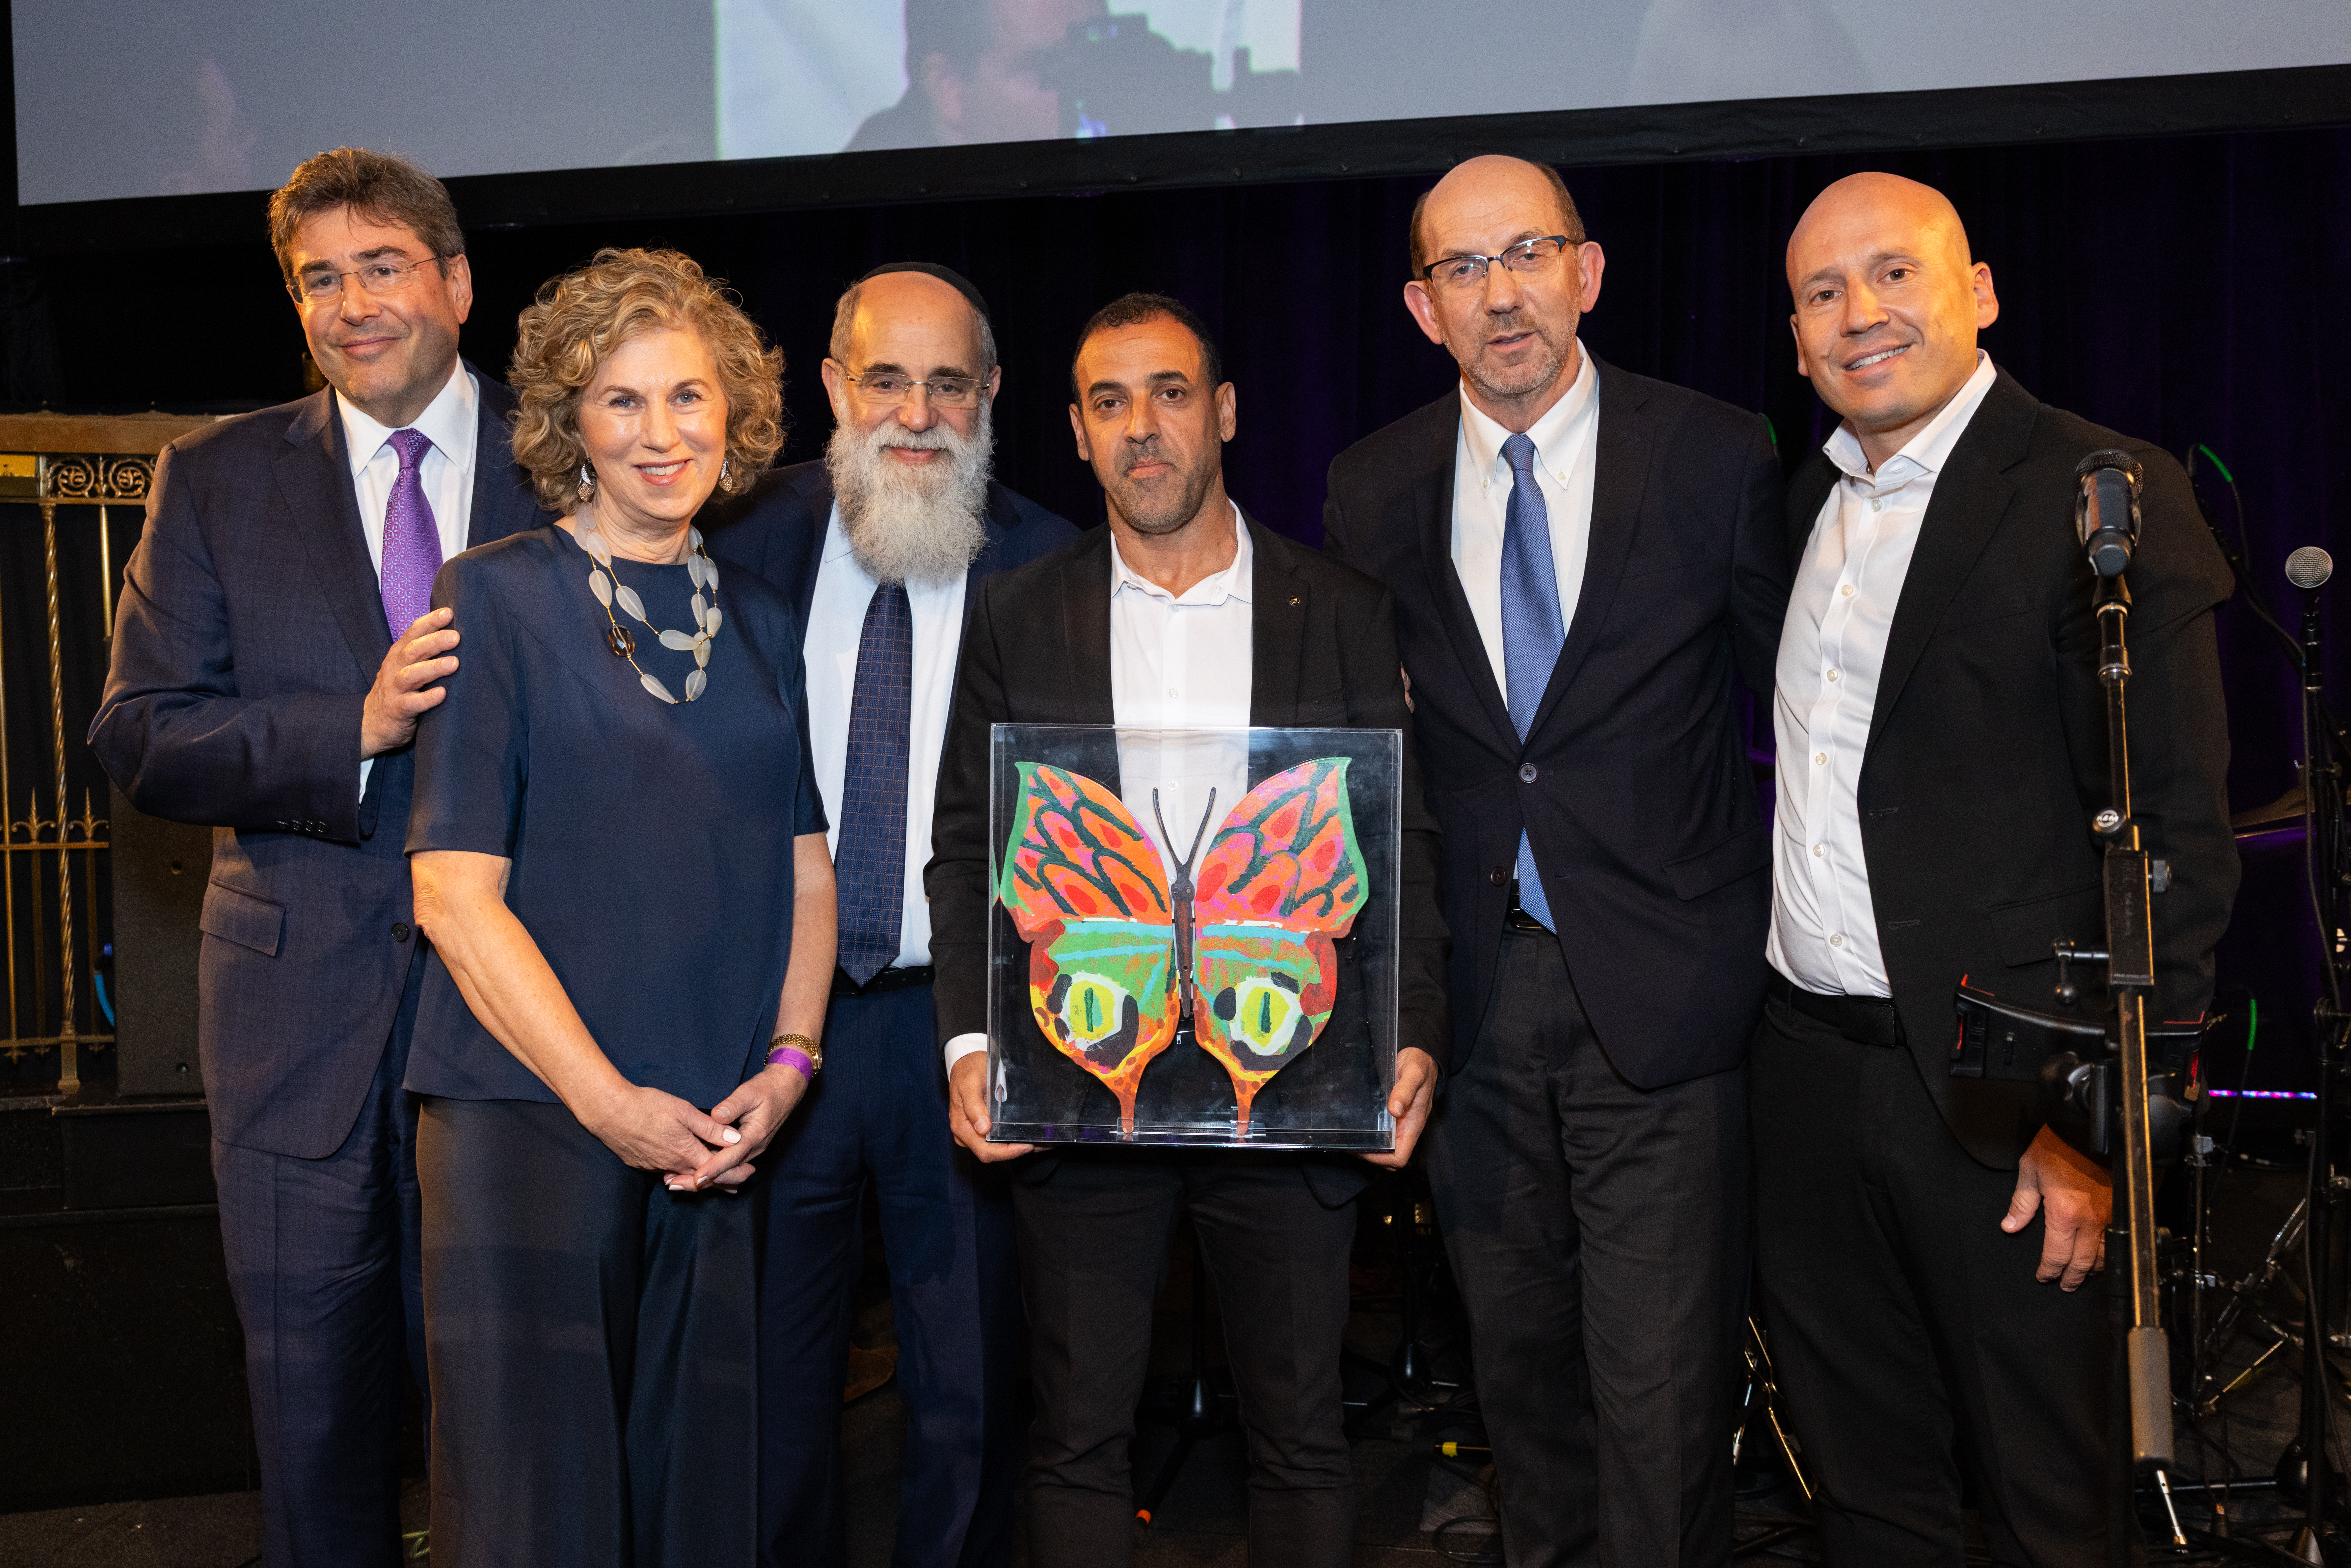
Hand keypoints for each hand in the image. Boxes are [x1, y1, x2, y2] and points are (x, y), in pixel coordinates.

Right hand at [362, 606, 459, 757]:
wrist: (374, 724)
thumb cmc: (400, 690)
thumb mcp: (407, 666)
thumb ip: (425, 652)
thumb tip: (457, 634)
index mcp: (399, 654)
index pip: (413, 632)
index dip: (430, 622)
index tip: (449, 612)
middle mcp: (395, 668)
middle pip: (414, 650)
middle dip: (434, 641)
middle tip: (456, 637)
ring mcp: (394, 689)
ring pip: (412, 674)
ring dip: (433, 668)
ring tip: (454, 663)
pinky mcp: (397, 710)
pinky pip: (412, 703)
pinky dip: (427, 698)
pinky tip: (442, 694)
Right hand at [579, 1082, 736, 1183]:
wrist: (609, 1112)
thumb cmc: (647, 1106)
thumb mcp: (684, 1111)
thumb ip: (710, 1128)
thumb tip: (735, 1139)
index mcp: (686, 1152)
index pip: (716, 1170)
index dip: (734, 1173)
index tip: (748, 1174)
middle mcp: (672, 1164)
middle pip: (701, 1179)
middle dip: (721, 1182)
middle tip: (736, 1185)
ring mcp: (655, 1166)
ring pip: (683, 1177)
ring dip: (700, 1180)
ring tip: (713, 1182)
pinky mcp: (641, 1163)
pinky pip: (666, 1172)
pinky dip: (679, 1175)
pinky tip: (681, 1173)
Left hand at [691, 1063, 814, 1187]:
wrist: (786, 1089)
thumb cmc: (768, 1089)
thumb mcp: (749, 1092)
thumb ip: (732, 1105)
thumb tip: (716, 1116)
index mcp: (754, 1136)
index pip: (731, 1157)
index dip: (713, 1168)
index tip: (696, 1177)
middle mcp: (753, 1148)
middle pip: (728, 1171)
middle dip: (703, 1180)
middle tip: (676, 1184)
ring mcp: (751, 1149)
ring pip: (728, 1170)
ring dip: (706, 1177)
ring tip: (679, 1181)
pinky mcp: (747, 1147)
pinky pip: (729, 1163)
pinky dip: (713, 1169)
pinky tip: (695, 1169)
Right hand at [949, 1051, 1032, 1161]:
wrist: (964, 1064)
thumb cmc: (967, 1072)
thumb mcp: (969, 1084)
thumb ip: (973, 1106)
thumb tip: (982, 1128)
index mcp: (962, 1127)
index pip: (985, 1151)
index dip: (1006, 1152)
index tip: (1026, 1146)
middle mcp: (967, 1135)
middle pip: (993, 1153)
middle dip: (1015, 1152)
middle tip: (1038, 1144)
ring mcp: (974, 1133)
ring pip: (996, 1149)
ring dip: (1017, 1148)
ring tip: (1040, 1142)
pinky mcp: (982, 1128)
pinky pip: (997, 1140)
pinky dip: (1013, 1140)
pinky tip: (1028, 1136)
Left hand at [1362, 1047, 1436, 1168]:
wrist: (1421, 1056)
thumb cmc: (1420, 1065)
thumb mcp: (1413, 1074)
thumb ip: (1405, 1091)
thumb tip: (1394, 1110)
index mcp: (1413, 1125)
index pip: (1400, 1157)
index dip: (1382, 1160)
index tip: (1364, 1149)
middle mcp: (1405, 1128)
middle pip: (1389, 1158)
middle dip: (1370, 1156)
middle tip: (1351, 1144)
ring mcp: (1398, 1123)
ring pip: (1384, 1148)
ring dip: (1368, 1148)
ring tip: (1349, 1137)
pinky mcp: (1391, 1116)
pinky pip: (1381, 1133)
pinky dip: (1368, 1135)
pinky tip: (1355, 1125)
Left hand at [2002, 1124, 2111, 1289]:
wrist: (2089, 1129)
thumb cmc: (2059, 1145)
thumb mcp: (2030, 1170)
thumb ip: (2021, 1203)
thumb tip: (2010, 1226)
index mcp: (2064, 1214)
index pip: (2056, 1255)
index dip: (2049, 1271)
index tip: (2043, 1277)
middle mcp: (2089, 1221)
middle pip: (2082, 1263)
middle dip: (2071, 1278)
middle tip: (2064, 1286)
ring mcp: (2109, 1217)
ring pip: (2103, 1256)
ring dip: (2092, 1270)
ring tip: (2081, 1276)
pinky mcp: (2120, 1209)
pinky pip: (2116, 1240)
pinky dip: (2108, 1255)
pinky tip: (2102, 1258)